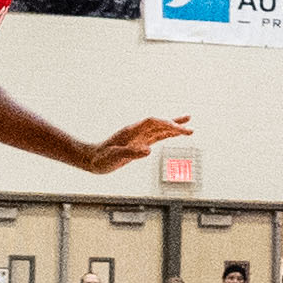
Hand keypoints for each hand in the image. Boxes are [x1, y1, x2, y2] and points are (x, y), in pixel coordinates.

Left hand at [75, 115, 189, 177]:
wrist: (92, 160)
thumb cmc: (100, 158)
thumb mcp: (114, 157)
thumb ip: (131, 153)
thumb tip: (148, 150)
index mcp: (131, 131)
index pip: (153, 122)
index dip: (166, 123)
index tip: (178, 129)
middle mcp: (137, 132)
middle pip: (159, 124)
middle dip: (175, 125)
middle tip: (190, 128)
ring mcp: (139, 137)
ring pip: (160, 130)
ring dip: (174, 128)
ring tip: (189, 128)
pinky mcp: (139, 144)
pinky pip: (156, 138)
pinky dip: (167, 136)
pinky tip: (174, 136)